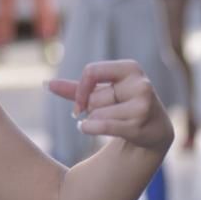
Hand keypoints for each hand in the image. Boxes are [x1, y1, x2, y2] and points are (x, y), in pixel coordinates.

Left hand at [46, 60, 173, 153]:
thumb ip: (75, 89)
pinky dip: (89, 128)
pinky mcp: (139, 125)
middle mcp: (140, 84)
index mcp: (130, 69)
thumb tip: (46, 84)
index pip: (91, 71)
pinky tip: (87, 128)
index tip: (78, 104)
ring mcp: (142, 105)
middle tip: (108, 114)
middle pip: (94, 97)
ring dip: (95, 121)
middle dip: (93, 109)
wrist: (154, 131)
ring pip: (96, 113)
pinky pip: (101, 125)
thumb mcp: (102, 93)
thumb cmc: (123, 106)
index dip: (80, 89)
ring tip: (114, 122)